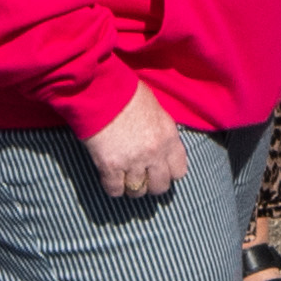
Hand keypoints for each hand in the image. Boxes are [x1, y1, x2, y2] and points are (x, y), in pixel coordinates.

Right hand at [87, 85, 187, 202]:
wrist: (100, 90)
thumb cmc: (127, 94)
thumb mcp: (156, 110)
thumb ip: (162, 132)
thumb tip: (161, 146)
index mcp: (169, 137)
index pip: (179, 171)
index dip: (169, 172)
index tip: (160, 169)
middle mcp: (154, 153)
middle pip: (160, 186)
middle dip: (151, 184)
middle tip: (142, 177)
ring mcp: (133, 161)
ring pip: (138, 191)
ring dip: (132, 187)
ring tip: (125, 178)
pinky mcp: (110, 166)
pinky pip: (115, 190)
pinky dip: (113, 187)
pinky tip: (110, 178)